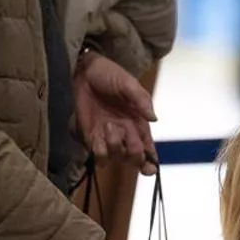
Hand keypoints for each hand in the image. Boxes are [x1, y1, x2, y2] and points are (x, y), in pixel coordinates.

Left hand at [73, 50, 157, 171]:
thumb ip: (142, 100)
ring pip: (116, 158)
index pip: (148, 149)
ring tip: (109, 126)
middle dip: (134, 154)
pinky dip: (99, 152)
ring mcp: (107, 137)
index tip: (150, 169)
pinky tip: (97, 136)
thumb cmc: (109, 74)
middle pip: (134, 159)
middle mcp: (125, 134)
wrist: (84, 71)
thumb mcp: (129, 84)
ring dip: (115, 147)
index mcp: (138, 124)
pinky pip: (97, 155)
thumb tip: (154, 119)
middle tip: (127, 135)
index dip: (151, 162)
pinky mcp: (90, 137)